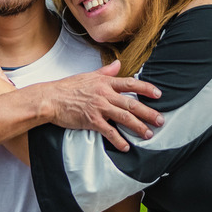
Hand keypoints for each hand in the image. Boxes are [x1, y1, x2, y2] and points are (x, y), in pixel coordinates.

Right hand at [39, 61, 162, 150]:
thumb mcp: (88, 75)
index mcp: (105, 82)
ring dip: (139, 127)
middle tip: (161, 120)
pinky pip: (109, 131)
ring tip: (149, 134)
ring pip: (124, 118)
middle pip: (132, 104)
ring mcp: (99, 107)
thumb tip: (118, 64)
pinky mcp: (91, 120)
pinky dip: (119, 140)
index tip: (158, 94)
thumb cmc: (67, 87)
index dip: (146, 89)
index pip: (130, 83)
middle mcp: (104, 94)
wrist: (50, 98)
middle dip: (148, 113)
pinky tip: (126, 147)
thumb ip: (105, 71)